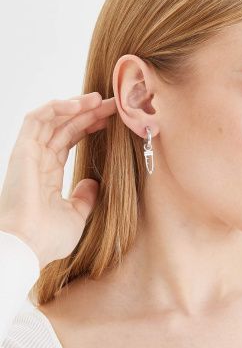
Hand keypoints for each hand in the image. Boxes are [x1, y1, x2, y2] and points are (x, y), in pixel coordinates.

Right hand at [0, 92, 116, 269]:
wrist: (28, 248)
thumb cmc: (48, 237)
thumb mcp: (76, 215)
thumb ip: (84, 197)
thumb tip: (92, 183)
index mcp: (49, 173)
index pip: (70, 139)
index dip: (90, 126)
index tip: (111, 119)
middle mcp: (39, 160)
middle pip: (65, 126)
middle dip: (89, 112)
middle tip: (113, 104)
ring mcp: (30, 154)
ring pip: (53, 118)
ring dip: (76, 105)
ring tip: (100, 99)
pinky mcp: (23, 151)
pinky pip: (36, 120)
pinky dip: (56, 108)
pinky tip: (78, 104)